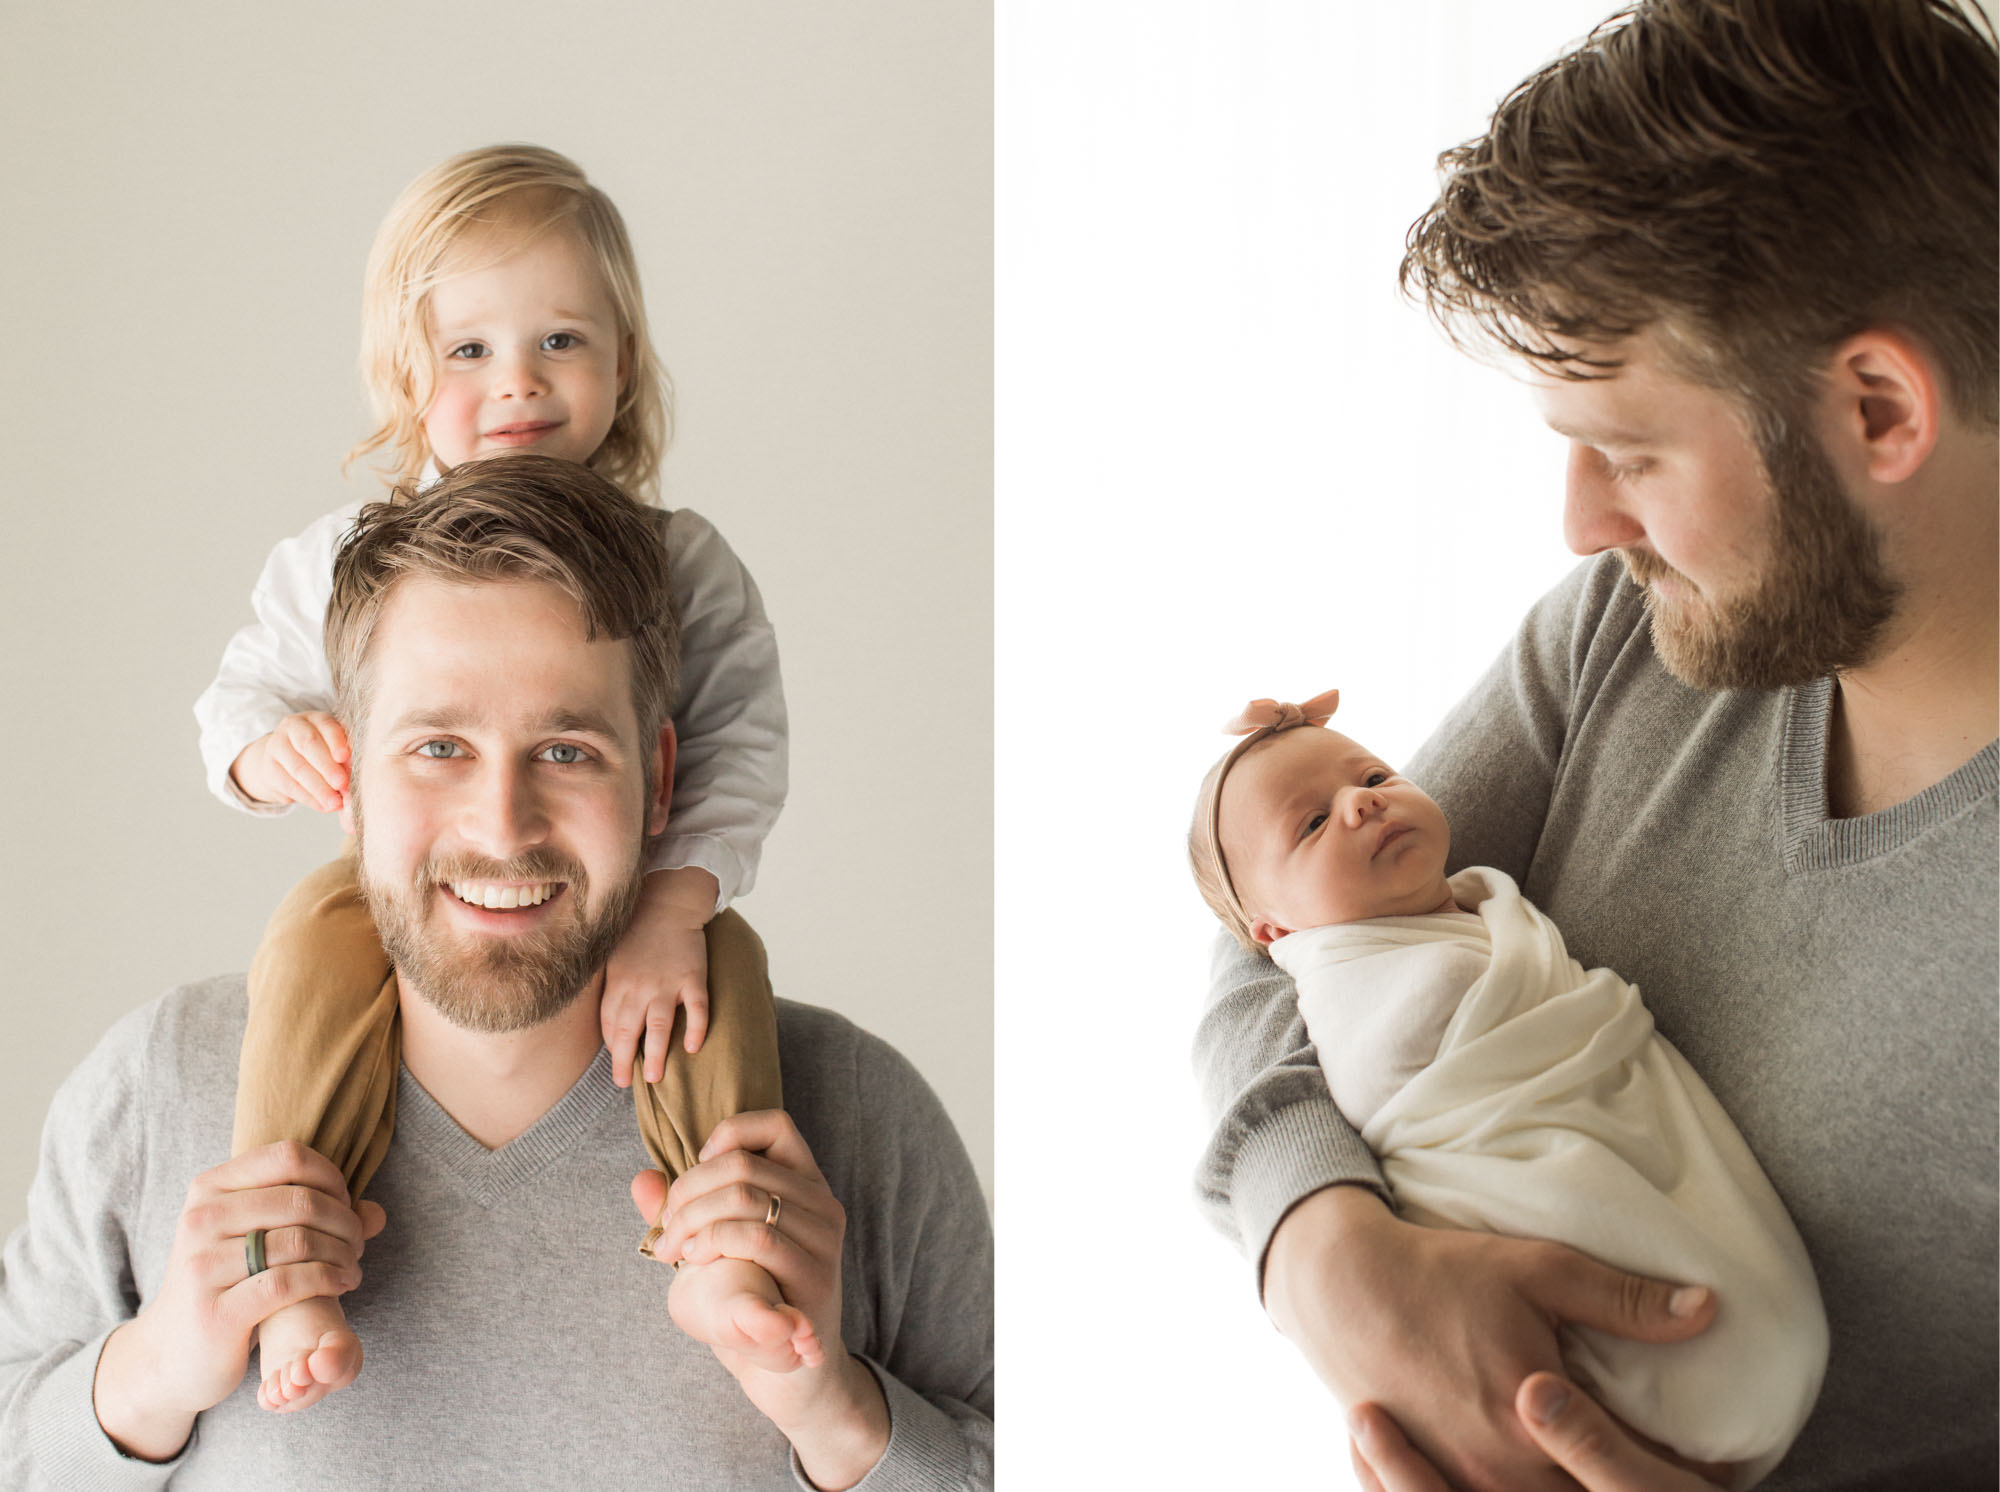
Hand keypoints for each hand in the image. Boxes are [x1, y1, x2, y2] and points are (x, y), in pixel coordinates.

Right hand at [92, 1142, 385, 1459]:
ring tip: (353, 1266)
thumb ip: (316, 1216)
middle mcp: (201, 1220)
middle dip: (345, 1220)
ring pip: (301, 1240)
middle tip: (357, 1244)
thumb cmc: (226, 1285)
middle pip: (302, 1199)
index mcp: (209, 1188)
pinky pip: (290, 1281)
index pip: (289, 1156)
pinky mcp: (217, 1311)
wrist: (170, 1356)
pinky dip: (330, 1279)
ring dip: (344, 1252)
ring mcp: (203, 1266)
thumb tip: (378, 1213)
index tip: (345, 1205)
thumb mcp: (256, 1239)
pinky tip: (343, 1284)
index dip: (331, 1177)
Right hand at [230, 712, 349, 811]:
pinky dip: (308, 798)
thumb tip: (356, 780)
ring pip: (297, 767)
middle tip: (342, 784)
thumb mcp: (336, 749)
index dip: (336, 741)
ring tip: (335, 803)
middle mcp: (293, 727)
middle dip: (326, 766)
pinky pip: (288, 784)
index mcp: (316, 719)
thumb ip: (347, 760)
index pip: (326, 726)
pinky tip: (322, 806)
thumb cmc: (324, 753)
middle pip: (308, 745)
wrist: (286, 760)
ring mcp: (277, 746)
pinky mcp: (269, 768)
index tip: (344, 757)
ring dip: (318, 788)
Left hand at [602, 866, 718, 1083]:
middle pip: (629, 1032)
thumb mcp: (612, 957)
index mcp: (617, 983)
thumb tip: (610, 1021)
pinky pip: (697, 1009)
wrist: (666, 903)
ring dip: (656, 1054)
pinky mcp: (693, 978)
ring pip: (660, 1027)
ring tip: (655, 1078)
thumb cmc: (637, 932)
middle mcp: (639, 987)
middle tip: (625, 1083)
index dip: (613, 1047)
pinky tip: (694, 1047)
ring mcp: (668, 983)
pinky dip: (696, 1028)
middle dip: (625, 1061)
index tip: (617, 1064)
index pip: (610, 1025)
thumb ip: (611, 988)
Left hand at [631, 1111, 889, 1489]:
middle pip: (742, 1164)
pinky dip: (712, 1240)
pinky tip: (695, 1258)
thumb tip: (641, 1180)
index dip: (728, 1135)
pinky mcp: (813, 1275)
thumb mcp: (716, 1247)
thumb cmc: (752, 1298)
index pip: (776, 1125)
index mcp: (806, 1184)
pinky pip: (756, 1238)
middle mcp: (823, 1203)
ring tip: (674, 1248)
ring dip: (693, 1219)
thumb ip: (683, 1213)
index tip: (697, 1170)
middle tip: (666, 1228)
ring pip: (745, 1197)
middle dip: (687, 1190)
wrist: (789, 1368)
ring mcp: (822, 1239)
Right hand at [1265, 1185, 1716, 1491]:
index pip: (1634, 1466)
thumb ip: (1625, 1300)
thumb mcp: (1539, 1270)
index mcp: (1535, 1425)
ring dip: (1585, 1491)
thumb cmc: (1442, 1272)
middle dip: (1635, 1488)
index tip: (1726, 1463)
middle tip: (1689, 1479)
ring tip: (1617, 1476)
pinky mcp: (1435, 1476)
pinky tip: (1552, 1475)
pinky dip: (1531, 1491)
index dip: (1687, 1468)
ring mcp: (1461, 1482)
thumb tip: (1708, 1310)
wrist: (1342, 1286)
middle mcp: (1499, 1470)